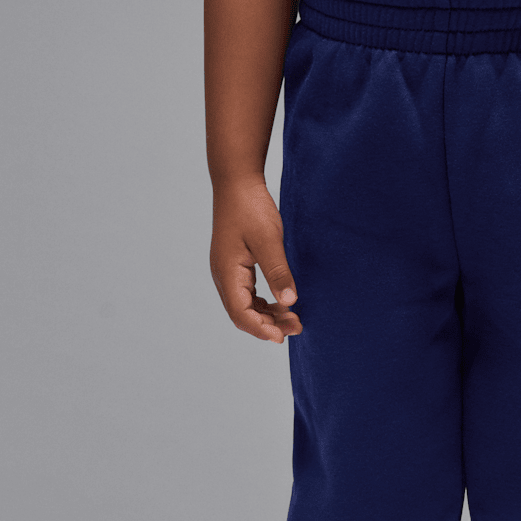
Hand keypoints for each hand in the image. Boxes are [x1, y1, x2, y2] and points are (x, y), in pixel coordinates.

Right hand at [209, 177, 301, 342]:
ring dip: (268, 316)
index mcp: (227, 272)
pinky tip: (282, 304)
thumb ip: (278, 272)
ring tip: (294, 319)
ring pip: (245, 306)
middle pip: (242, 314)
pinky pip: (248, 295)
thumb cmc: (251, 207)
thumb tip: (289, 303)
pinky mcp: (235, 266)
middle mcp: (223, 276)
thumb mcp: (269, 240)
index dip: (261, 329)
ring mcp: (228, 272)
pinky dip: (264, 304)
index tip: (284, 337)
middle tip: (297, 327)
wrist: (237, 183)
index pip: (241, 313)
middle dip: (268, 326)